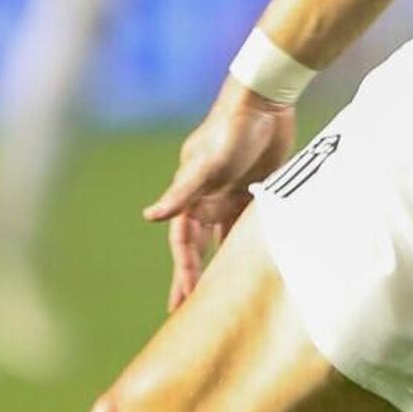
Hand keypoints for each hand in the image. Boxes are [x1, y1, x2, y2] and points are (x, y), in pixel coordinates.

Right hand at [142, 79, 298, 308]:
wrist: (263, 102)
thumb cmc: (230, 130)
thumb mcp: (206, 164)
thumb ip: (181, 193)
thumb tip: (148, 217)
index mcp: (191, 197)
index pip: (184, 244)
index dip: (184, 272)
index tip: (185, 301)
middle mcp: (208, 200)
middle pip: (199, 248)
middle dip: (194, 277)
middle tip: (190, 309)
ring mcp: (231, 196)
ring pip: (225, 240)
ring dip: (223, 265)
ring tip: (222, 295)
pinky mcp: (254, 190)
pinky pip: (249, 225)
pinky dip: (249, 244)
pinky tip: (255, 265)